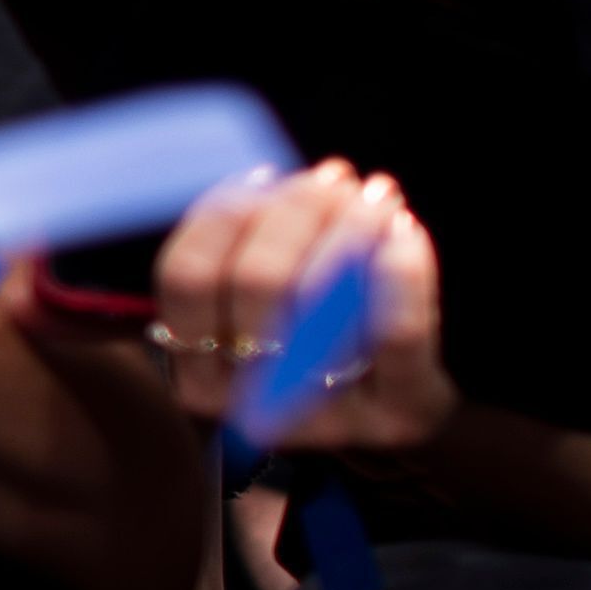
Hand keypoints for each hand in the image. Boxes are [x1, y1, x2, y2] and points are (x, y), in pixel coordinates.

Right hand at [154, 161, 456, 455]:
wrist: (394, 408)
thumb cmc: (313, 344)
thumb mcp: (255, 308)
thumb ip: (244, 247)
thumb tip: (263, 181)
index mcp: (197, 374)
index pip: (186, 275)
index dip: (224, 213)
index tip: (268, 175)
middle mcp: (248, 405)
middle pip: (255, 278)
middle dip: (298, 209)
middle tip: (336, 176)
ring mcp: (325, 414)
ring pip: (323, 301)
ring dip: (349, 224)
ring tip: (374, 194)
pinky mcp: (396, 412)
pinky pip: (397, 334)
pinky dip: (404, 269)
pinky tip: (404, 231)